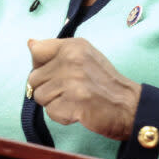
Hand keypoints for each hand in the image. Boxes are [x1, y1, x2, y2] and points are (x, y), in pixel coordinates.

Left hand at [27, 38, 141, 140]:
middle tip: (68, 91)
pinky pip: (50, 112)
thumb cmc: (104, 83)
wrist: (128, 106)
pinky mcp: (74, 102)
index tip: (55, 73)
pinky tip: (77, 111)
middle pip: (33, 78)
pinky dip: (61, 115)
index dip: (40, 66)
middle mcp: (72, 59)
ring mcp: (72, 81)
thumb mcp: (84, 56)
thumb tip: (30, 43)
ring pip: (39, 96)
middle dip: (46, 89)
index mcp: (74, 46)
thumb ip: (56, 51)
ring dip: (53, 103)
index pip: (37, 51)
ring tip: (74, 100)